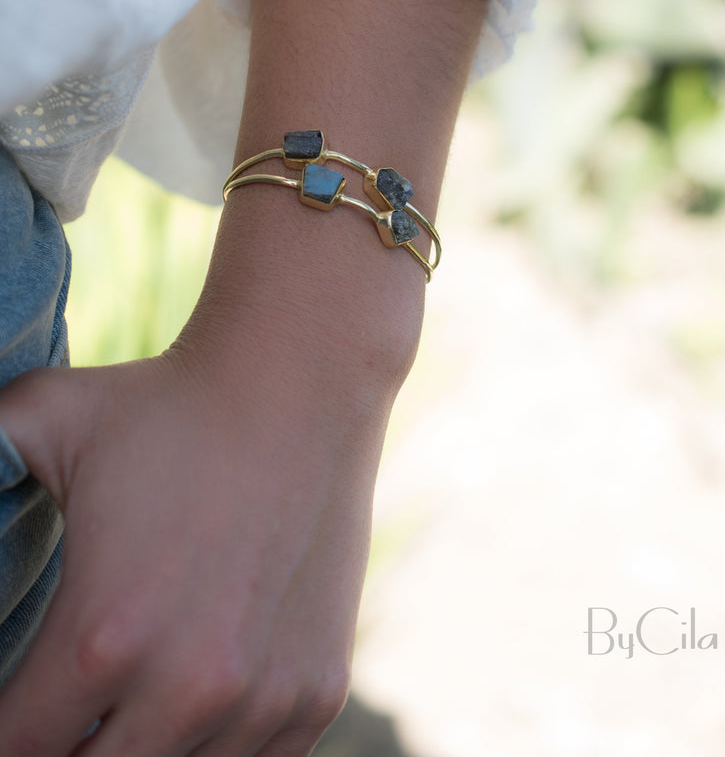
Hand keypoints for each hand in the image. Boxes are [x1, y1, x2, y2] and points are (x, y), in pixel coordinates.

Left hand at [0, 337, 386, 755]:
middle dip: (59, 745)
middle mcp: (189, 686)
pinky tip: (187, 706)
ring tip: (121, 699)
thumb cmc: (163, 402)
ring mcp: (261, 699)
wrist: (298, 381)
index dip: (1, 732)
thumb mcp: (39, 417)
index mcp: (102, 634)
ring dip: (135, 749)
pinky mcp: (316, 692)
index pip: (13, 751)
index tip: (11, 702)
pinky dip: (210, 752)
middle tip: (57, 704)